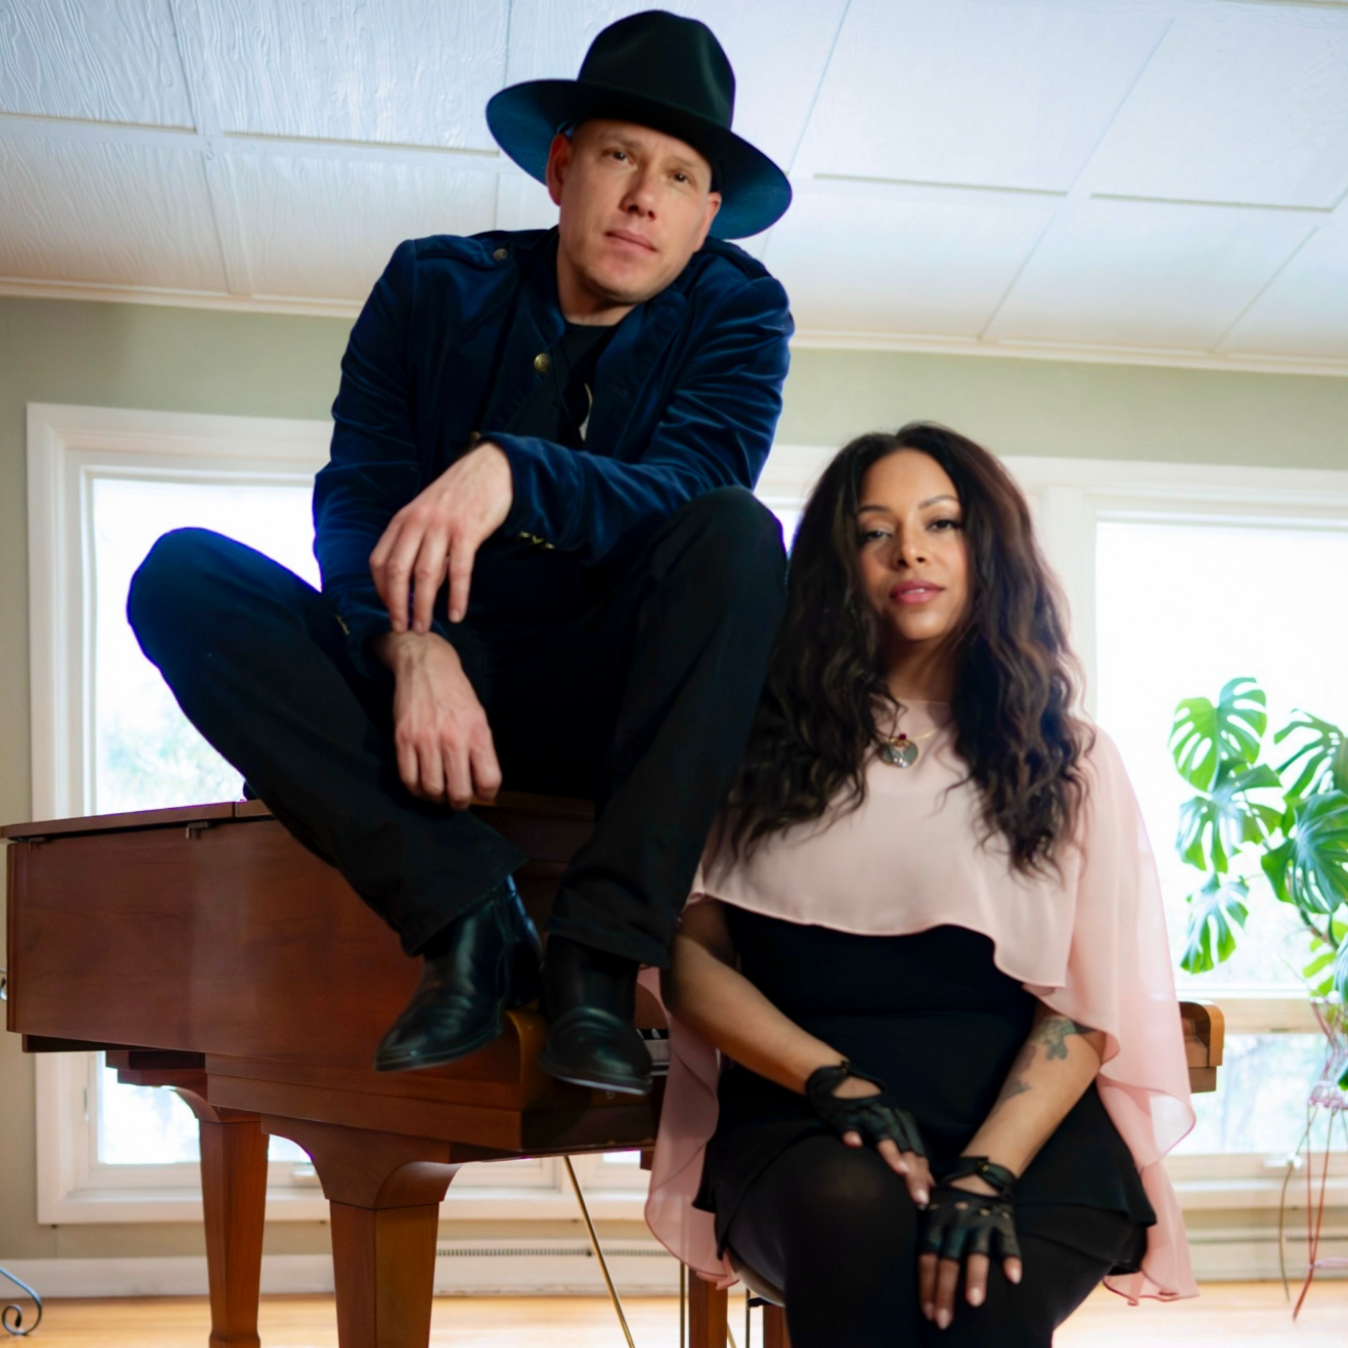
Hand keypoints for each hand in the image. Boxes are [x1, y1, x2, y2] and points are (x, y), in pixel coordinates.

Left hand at [369, 443, 512, 632]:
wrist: (489, 469)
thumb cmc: (459, 495)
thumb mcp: (428, 513)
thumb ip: (418, 542)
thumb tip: (414, 581)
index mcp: (403, 520)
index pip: (380, 560)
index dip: (381, 590)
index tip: (388, 610)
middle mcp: (417, 523)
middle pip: (398, 571)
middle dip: (396, 605)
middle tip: (400, 628)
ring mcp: (442, 527)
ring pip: (425, 575)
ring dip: (423, 607)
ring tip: (423, 628)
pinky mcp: (467, 531)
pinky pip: (459, 571)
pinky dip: (457, 596)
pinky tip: (456, 614)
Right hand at [374, 631, 500, 807]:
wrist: (427, 667)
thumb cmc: (456, 695)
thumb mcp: (479, 718)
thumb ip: (481, 750)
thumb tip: (482, 785)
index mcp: (478, 734)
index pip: (489, 781)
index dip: (486, 795)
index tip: (481, 793)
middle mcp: (453, 739)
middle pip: (459, 793)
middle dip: (460, 803)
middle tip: (457, 799)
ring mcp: (426, 740)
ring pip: (432, 790)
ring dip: (437, 799)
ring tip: (439, 792)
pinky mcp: (403, 739)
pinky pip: (408, 779)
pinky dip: (416, 789)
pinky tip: (422, 785)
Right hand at [805, 1064, 931, 1208]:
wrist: (836, 1078)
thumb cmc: (867, 1110)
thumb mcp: (889, 1126)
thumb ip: (906, 1152)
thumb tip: (928, 1185)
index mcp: (900, 1122)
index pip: (917, 1152)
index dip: (923, 1176)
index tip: (926, 1202)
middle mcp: (887, 1117)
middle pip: (905, 1147)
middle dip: (914, 1173)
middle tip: (918, 1198)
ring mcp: (866, 1113)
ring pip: (882, 1133)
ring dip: (891, 1151)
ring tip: (900, 1170)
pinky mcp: (843, 1111)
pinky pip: (847, 1122)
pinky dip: (850, 1132)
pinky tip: (853, 1144)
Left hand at [918, 1163, 1021, 1329]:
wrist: (979, 1171)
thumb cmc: (949, 1198)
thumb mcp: (929, 1207)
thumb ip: (923, 1233)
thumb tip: (894, 1258)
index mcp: (934, 1220)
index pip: (927, 1256)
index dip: (926, 1285)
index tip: (927, 1313)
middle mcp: (956, 1223)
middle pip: (948, 1261)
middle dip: (944, 1292)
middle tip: (942, 1320)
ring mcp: (979, 1223)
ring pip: (976, 1253)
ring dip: (975, 1277)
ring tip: (974, 1302)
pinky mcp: (1002, 1221)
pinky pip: (1007, 1242)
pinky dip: (1011, 1259)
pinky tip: (1014, 1278)